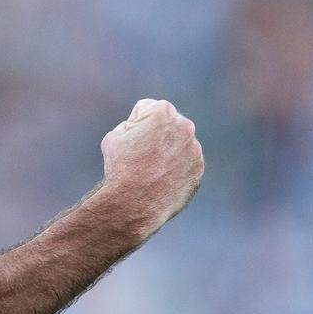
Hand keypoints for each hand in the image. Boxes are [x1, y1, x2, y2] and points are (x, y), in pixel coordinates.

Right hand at [98, 99, 204, 238]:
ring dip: (167, 151)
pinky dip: (175, 168)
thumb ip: (131, 125)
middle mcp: (185, 126)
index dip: (134, 125)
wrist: (135, 204)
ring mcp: (195, 148)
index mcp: (163, 112)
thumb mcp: (114, 136)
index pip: (147, 109)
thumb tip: (142, 129)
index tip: (130, 142)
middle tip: (141, 156)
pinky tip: (162, 179)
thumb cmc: (120, 168)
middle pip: (166, 124)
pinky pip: (185, 163)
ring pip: (177, 144)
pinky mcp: (198, 168)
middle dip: (155, 135)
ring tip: (151, 170)